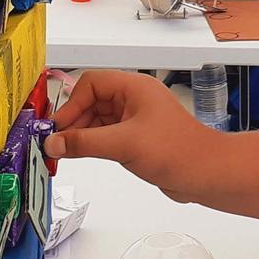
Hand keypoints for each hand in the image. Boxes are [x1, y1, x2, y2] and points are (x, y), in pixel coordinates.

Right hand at [47, 70, 221, 201]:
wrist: (206, 174)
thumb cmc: (176, 151)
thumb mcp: (123, 144)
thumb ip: (84, 143)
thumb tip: (53, 142)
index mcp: (134, 88)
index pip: (91, 83)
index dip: (72, 103)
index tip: (58, 127)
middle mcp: (134, 99)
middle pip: (92, 101)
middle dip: (73, 121)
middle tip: (55, 143)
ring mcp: (136, 119)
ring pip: (97, 119)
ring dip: (81, 134)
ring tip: (64, 153)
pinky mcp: (137, 138)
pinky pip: (106, 135)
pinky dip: (92, 144)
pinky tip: (81, 156)